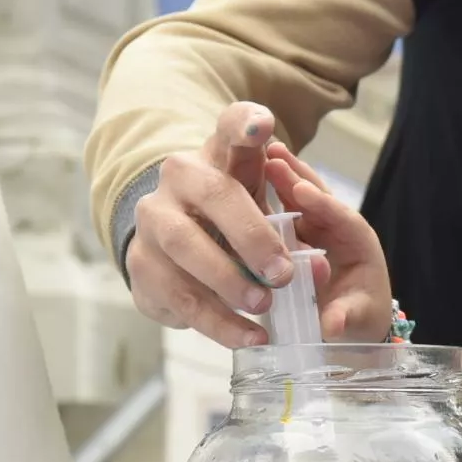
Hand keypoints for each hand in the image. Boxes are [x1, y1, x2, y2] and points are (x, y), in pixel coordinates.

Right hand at [127, 101, 310, 346]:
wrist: (171, 246)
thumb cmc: (230, 221)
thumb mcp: (261, 210)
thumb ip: (293, 231)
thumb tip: (319, 267)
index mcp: (216, 156)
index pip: (230, 130)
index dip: (245, 125)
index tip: (263, 128)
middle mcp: (178, 180)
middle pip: (214, 196)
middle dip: (252, 236)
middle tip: (282, 273)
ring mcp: (153, 221)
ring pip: (187, 248)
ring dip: (230, 282)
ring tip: (263, 307)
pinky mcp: (142, 265)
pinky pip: (180, 296)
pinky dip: (219, 322)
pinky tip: (248, 335)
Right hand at [264, 142, 392, 341]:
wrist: (351, 322)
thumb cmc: (358, 316)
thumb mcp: (355, 321)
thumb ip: (344, 319)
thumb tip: (333, 325)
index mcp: (358, 245)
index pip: (344, 220)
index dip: (324, 204)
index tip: (303, 190)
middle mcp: (335, 229)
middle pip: (317, 198)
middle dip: (296, 176)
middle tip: (273, 154)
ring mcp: (313, 228)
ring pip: (295, 197)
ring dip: (277, 177)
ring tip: (257, 154)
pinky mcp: (294, 232)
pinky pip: (279, 209)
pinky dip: (263, 193)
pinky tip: (240, 177)